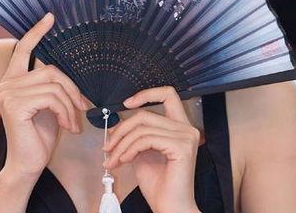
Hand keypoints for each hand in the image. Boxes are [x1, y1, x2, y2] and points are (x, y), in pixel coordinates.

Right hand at [0, 13, 87, 179]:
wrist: (28, 163)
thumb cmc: (40, 133)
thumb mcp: (49, 103)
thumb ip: (51, 84)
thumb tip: (68, 70)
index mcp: (13, 80)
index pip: (23, 49)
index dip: (37, 32)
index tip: (50, 17)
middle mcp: (6, 83)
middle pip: (51, 69)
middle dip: (72, 88)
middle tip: (82, 108)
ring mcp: (8, 93)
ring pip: (54, 84)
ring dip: (70, 104)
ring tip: (74, 121)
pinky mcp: (14, 105)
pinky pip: (52, 97)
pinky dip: (66, 111)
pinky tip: (68, 126)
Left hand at [103, 86, 200, 212]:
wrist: (170, 209)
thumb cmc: (160, 186)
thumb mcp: (143, 153)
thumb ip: (136, 135)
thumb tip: (118, 123)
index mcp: (180, 126)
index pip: (168, 94)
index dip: (146, 94)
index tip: (126, 103)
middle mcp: (187, 128)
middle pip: (146, 113)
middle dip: (122, 128)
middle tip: (108, 145)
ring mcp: (186, 136)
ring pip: (143, 127)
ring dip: (121, 144)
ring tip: (112, 159)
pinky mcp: (181, 147)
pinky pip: (146, 139)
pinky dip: (130, 149)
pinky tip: (124, 161)